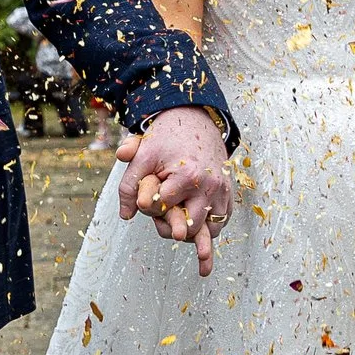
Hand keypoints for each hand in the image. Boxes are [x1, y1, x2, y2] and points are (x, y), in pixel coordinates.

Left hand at [116, 105, 232, 275]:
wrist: (197, 121)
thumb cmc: (167, 138)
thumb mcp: (142, 155)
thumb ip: (129, 184)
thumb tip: (126, 216)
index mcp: (187, 176)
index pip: (162, 208)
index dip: (150, 206)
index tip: (148, 195)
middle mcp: (209, 187)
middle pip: (188, 228)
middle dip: (170, 226)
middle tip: (161, 216)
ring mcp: (222, 193)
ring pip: (208, 232)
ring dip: (191, 233)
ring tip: (177, 223)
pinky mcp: (228, 197)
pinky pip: (219, 224)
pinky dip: (206, 228)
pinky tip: (195, 228)